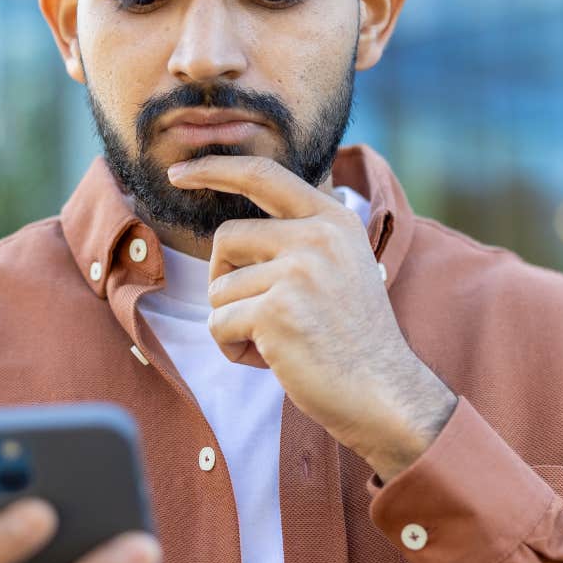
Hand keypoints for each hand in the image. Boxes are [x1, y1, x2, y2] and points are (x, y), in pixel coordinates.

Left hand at [167, 154, 457, 479]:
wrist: (384, 394)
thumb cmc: (354, 340)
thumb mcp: (342, 267)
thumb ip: (302, 238)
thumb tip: (237, 229)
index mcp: (333, 220)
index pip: (263, 174)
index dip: (214, 168)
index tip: (178, 172)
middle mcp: (316, 237)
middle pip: (226, 239)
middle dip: (225, 280)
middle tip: (258, 314)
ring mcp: (298, 272)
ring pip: (219, 289)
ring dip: (234, 323)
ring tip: (278, 343)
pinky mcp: (277, 311)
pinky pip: (219, 324)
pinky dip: (233, 349)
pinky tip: (271, 361)